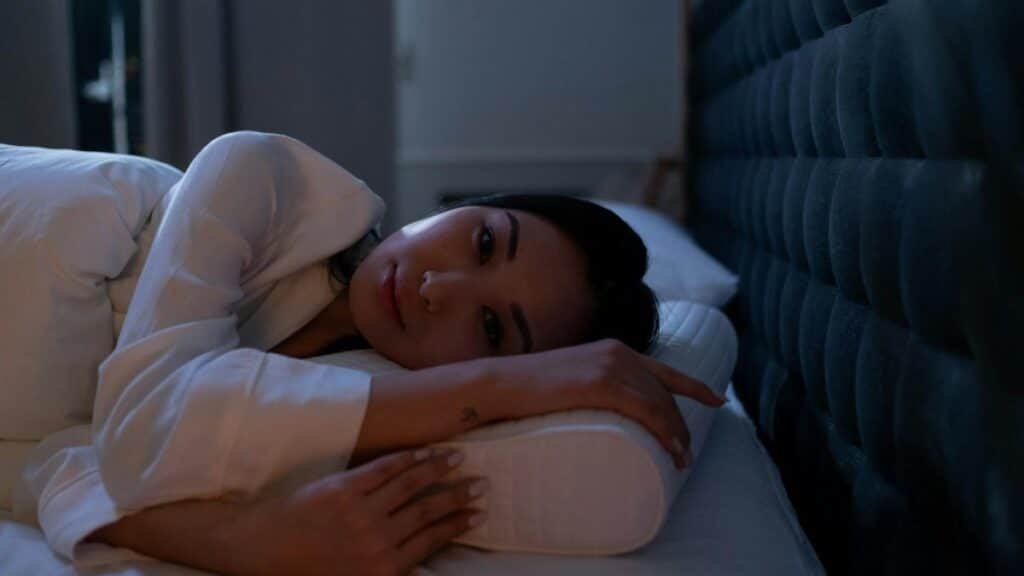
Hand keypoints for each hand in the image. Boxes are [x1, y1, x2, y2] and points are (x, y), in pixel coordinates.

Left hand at [236, 448, 486, 575]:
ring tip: (458, 457)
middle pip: (429, 511)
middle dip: (458, 495)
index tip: (476, 513)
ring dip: (439, 469)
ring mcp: (362, 512)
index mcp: (383, 569)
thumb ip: (388, 570)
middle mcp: (378, 540)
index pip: (432, 540)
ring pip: (411, 485)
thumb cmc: (305, 572)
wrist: (261, 551)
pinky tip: (422, 452)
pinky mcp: (344, 488)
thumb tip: (419, 556)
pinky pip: (384, 470)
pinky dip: (407, 459)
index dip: (457, 524)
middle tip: (481, 483)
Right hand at [488, 338, 724, 468]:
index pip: (665, 371)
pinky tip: (672, 449)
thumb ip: (594, 387)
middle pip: (665, 393)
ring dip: (677, 434)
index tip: (717, 401)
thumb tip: (608, 414)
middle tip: (686, 455)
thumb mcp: (572, 381)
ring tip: (681, 461)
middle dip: (682, 424)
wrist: (500, 384)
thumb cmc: (528, 390)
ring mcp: (611, 366)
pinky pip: (646, 409)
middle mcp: (618, 353)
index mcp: (613, 350)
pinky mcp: (601, 383)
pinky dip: (664, 430)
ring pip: (660, 403)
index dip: (695, 387)